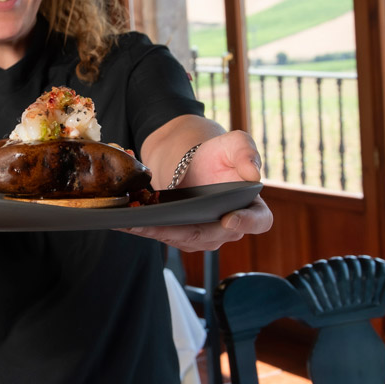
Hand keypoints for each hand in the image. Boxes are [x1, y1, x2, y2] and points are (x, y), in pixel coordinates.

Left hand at [120, 130, 271, 251]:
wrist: (195, 161)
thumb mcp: (235, 143)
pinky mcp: (181, 236)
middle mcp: (229, 228)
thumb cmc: (218, 153)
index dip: (246, 222)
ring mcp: (204, 236)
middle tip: (155, 223)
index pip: (258, 221)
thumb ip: (246, 152)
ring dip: (155, 232)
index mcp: (251, 207)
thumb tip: (253, 173)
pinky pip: (164, 236)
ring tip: (132, 221)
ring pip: (181, 239)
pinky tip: (126, 220)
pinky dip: (144, 228)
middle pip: (206, 236)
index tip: (228, 219)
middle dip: (178, 230)